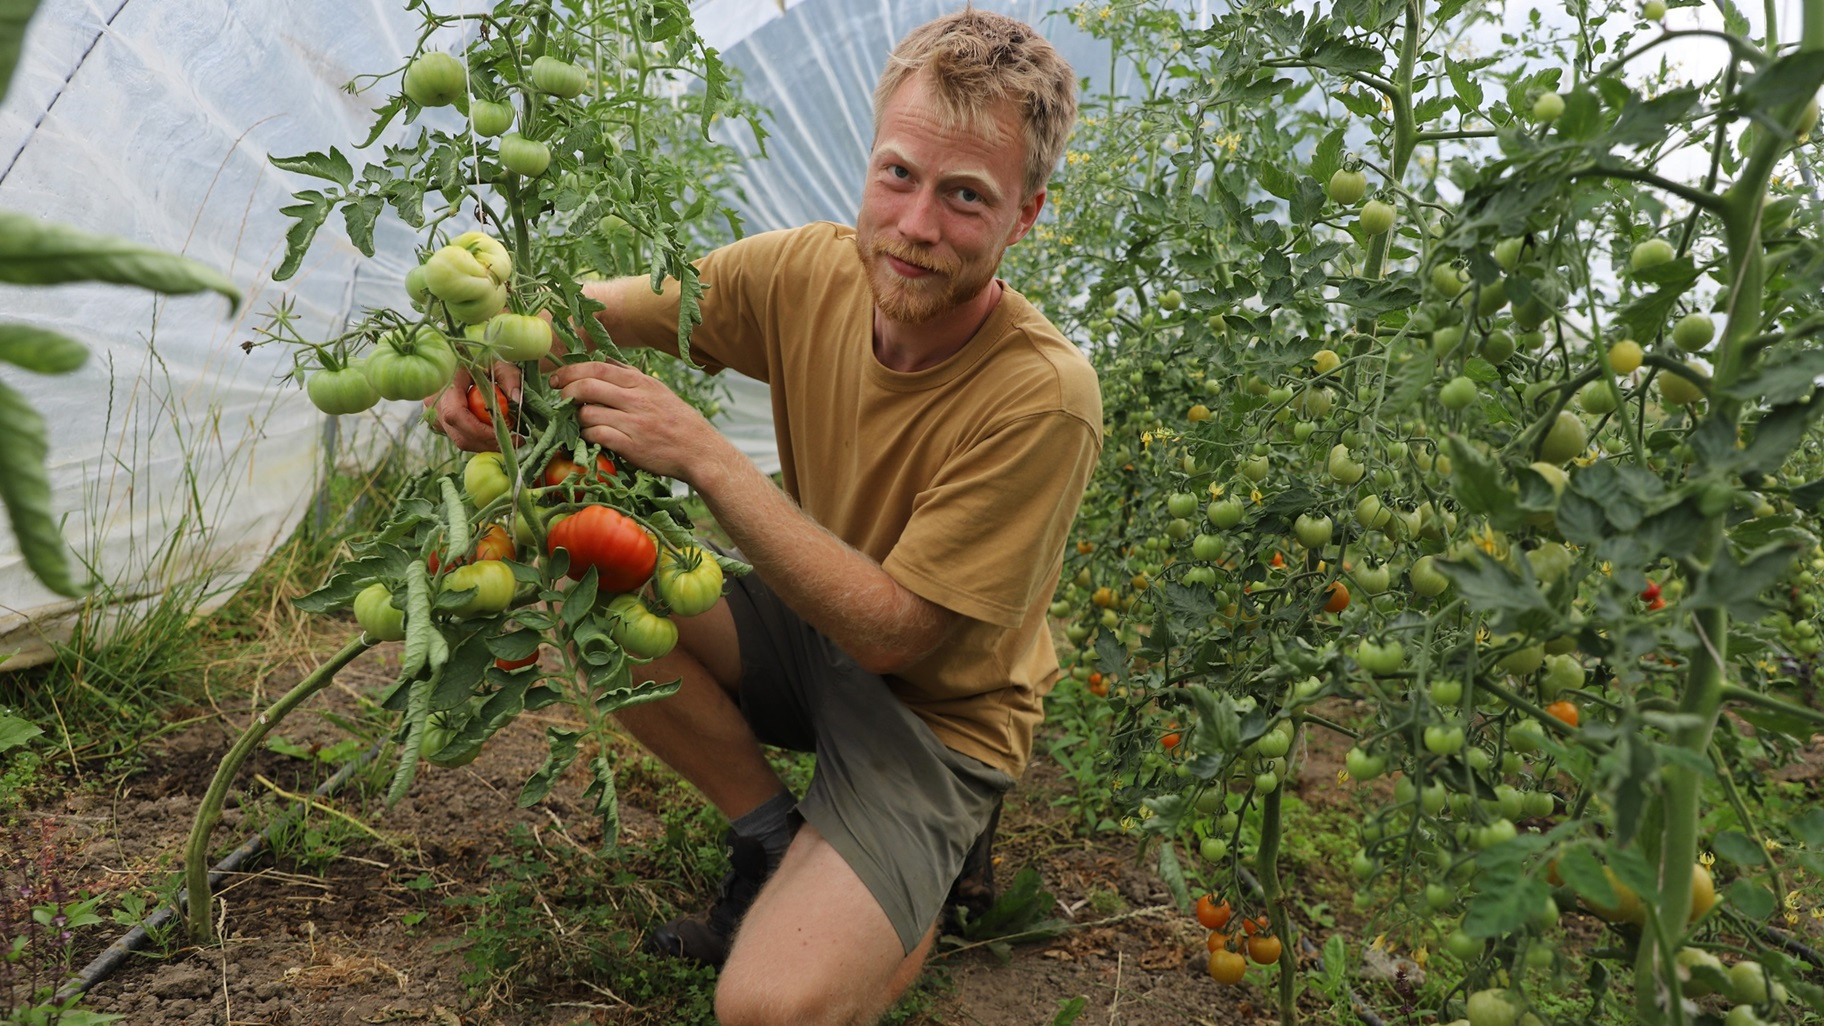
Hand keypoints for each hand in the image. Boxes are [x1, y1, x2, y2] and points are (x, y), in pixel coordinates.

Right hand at [425, 361, 523, 451]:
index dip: (479, 430)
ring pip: (460, 439)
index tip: (505, 432)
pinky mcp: (441, 422)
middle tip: (516, 441)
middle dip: (489, 442)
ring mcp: (435, 414)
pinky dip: (480, 439)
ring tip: (511, 437)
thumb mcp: (499, 363)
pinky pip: (460, 437)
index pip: (456, 414)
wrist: (463, 358)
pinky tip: (497, 432)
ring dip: (487, 443)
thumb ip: (509, 377)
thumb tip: (517, 398)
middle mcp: (434, 401)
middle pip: (459, 434)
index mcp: (445, 382)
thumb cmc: (482, 359)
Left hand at [549, 359, 730, 485]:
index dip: (571, 371)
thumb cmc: (676, 420)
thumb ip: (630, 375)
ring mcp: (633, 423)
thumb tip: (603, 359)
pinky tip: (590, 436)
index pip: (597, 367)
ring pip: (588, 412)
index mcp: (640, 382)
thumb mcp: (657, 389)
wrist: (699, 450)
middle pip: (587, 386)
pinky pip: (597, 435)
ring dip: (576, 418)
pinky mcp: (630, 446)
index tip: (557, 379)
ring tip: (580, 421)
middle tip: (560, 400)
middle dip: (566, 392)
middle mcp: (636, 399)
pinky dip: (587, 435)